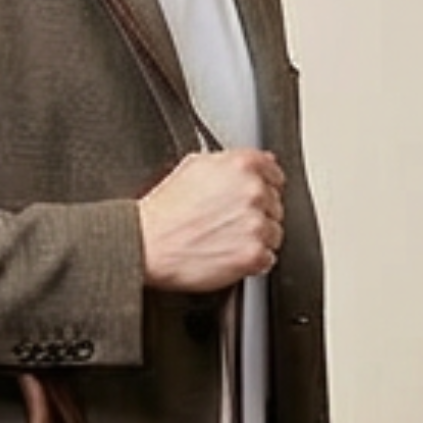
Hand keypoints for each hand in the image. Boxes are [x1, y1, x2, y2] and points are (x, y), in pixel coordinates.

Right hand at [137, 150, 284, 291]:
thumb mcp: (193, 167)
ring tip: (225, 240)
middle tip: (228, 222)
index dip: (263, 187)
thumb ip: (230, 162)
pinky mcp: (253, 254)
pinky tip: (228, 254)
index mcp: (242, 165)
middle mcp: (253, 192)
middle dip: (257, 214)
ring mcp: (255, 224)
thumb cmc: (163, 211)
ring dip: (256, 239)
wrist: (146, 244)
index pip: (274, 173)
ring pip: (274, 233)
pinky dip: (252, 261)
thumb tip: (259, 161)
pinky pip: (267, 259)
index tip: (251, 198)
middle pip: (275, 205)